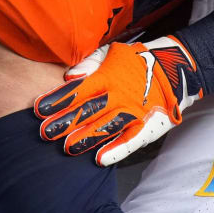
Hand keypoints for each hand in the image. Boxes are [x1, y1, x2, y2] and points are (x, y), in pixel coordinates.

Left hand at [34, 36, 203, 164]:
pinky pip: (130, 140)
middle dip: (66, 122)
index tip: (39, 109)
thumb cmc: (135, 61)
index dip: (58, 100)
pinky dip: (116, 150)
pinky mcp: (146, 126)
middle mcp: (119, 95)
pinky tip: (100, 160)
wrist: (175, 68)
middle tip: (45, 133)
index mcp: (108, 77)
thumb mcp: (112, 52)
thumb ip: (89, 63)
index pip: (78, 90)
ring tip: (68, 148)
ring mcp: (134, 112)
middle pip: (88, 110)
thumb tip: (68, 76)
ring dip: (87, 137)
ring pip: (107, 127)